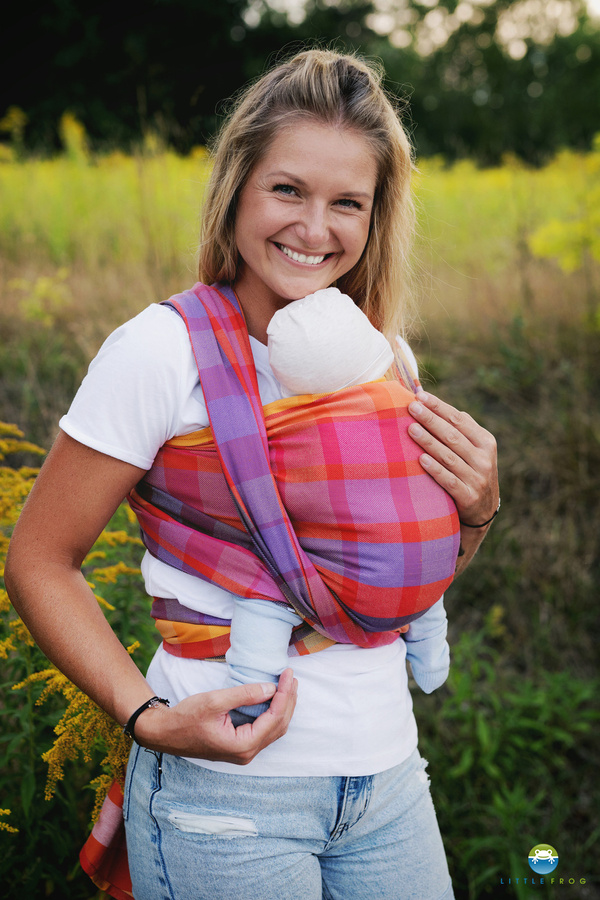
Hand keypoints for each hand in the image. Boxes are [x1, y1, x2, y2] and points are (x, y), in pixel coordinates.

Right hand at [135, 668, 297, 764]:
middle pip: (279, 725)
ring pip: (274, 729)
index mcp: (242, 745)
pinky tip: (275, 698)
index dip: (284, 694)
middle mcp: (247, 753)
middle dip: (288, 700)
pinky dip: (273, 713)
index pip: (274, 718)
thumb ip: (244, 694)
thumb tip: (270, 687)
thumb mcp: (215, 701)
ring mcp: (244, 753)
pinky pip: (264, 730)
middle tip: (292, 677)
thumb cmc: (186, 717)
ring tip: (288, 685)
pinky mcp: (240, 747)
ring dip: (283, 706)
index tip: (288, 674)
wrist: (166, 733)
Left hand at [407, 391, 498, 525]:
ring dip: (429, 442)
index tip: (420, 396)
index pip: (459, 420)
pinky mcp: (468, 497)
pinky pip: (449, 481)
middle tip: (412, 407)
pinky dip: (435, 469)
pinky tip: (421, 459)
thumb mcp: (476, 450)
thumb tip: (439, 405)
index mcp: (486, 442)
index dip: (439, 407)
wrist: (483, 510)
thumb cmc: (472, 471)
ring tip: (411, 429)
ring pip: (449, 456)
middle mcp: (484, 459)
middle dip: (431, 420)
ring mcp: (477, 478)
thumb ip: (462, 429)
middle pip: (452, 436)